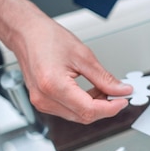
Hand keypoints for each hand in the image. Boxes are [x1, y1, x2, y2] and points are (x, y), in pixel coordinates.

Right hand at [0, 0, 131, 122]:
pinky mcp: (43, 102)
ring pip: (78, 116)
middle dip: (105, 107)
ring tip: (104, 89)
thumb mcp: (83, 56)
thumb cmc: (47, 38)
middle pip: (84, 116)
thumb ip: (104, 78)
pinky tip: (92, 92)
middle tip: (118, 93)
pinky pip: (69, 111)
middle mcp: (45, 98)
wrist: (26, 34)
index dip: (111, 108)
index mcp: (53, 85)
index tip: (123, 100)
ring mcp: (42, 102)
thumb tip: (121, 90)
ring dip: (95, 106)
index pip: (89, 110)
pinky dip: (84, 104)